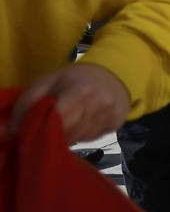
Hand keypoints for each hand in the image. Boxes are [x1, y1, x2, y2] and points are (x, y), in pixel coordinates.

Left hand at [10, 63, 130, 143]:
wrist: (114, 73)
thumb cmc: (76, 77)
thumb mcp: (48, 81)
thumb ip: (27, 104)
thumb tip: (9, 132)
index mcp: (81, 91)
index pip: (59, 120)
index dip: (44, 129)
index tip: (35, 130)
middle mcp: (100, 105)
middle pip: (68, 133)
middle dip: (54, 134)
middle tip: (49, 126)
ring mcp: (110, 115)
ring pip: (80, 138)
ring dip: (69, 135)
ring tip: (68, 121)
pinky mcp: (117, 124)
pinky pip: (92, 138)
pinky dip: (83, 134)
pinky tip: (83, 122)